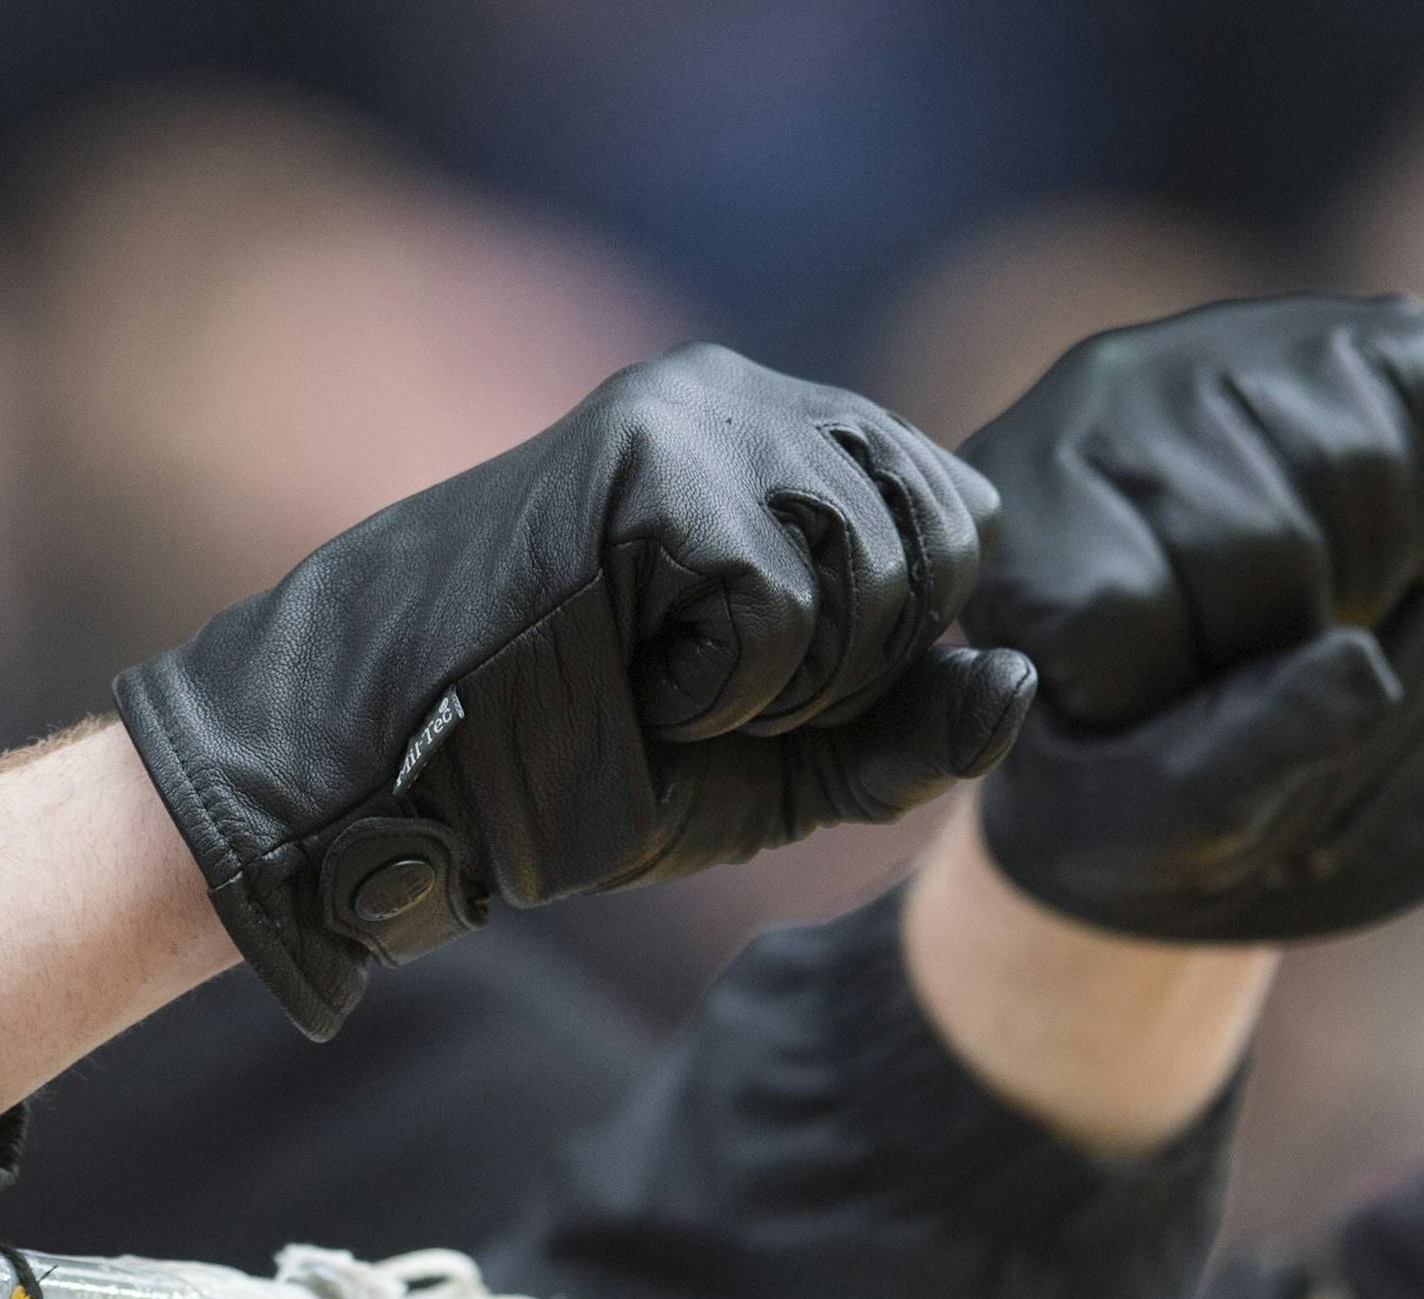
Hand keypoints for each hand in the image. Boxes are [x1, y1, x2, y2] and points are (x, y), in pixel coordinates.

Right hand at [117, 343, 1033, 1036]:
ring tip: (652, 676)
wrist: (401, 774)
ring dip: (780, 688)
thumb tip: (1021, 676)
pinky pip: (780, 608)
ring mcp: (699, 417)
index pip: (961, 517)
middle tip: (705, 693)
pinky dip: (715, 691)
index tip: (768, 690)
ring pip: (875, 574)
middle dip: (851, 673)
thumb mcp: (778, 769)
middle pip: (944, 545)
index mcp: (783, 446)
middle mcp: (751, 400)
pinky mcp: (650, 462)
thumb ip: (907, 732)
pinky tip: (621, 671)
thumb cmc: (578, 765)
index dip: (902, 643)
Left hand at [962, 294, 1423, 939]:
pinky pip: (1421, 429)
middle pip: (1245, 546)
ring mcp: (1222, 352)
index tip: (1128, 701)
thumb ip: (1221, 769)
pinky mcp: (1353, 339)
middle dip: (1265, 644)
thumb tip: (1354, 670)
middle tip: (1231, 655)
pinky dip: (1418, 526)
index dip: (1149, 695)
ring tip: (1290, 608)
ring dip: (1351, 589)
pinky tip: (1360, 549)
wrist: (1227, 698)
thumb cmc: (1145, 768)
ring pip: (1345, 480)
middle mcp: (1088, 400)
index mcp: (997, 518)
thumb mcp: (1140, 815)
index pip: (1105, 611)